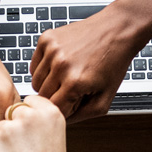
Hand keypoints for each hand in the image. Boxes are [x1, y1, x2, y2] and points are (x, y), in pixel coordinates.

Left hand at [0, 96, 70, 151]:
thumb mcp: (54, 141)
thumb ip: (38, 123)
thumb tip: (18, 115)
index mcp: (50, 113)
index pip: (28, 102)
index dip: (26, 119)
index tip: (30, 133)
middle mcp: (29, 116)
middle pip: (10, 114)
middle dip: (12, 131)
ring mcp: (8, 129)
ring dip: (0, 145)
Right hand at [30, 8, 141, 122]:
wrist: (117, 29)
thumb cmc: (113, 62)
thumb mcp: (105, 99)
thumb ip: (82, 116)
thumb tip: (61, 122)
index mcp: (75, 82)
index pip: (54, 110)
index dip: (64, 110)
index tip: (73, 103)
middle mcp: (60, 65)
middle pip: (42, 97)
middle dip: (56, 97)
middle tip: (72, 89)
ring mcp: (52, 50)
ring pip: (35, 82)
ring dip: (48, 84)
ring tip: (66, 76)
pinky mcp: (46, 39)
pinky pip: (34, 65)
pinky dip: (44, 69)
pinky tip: (60, 65)